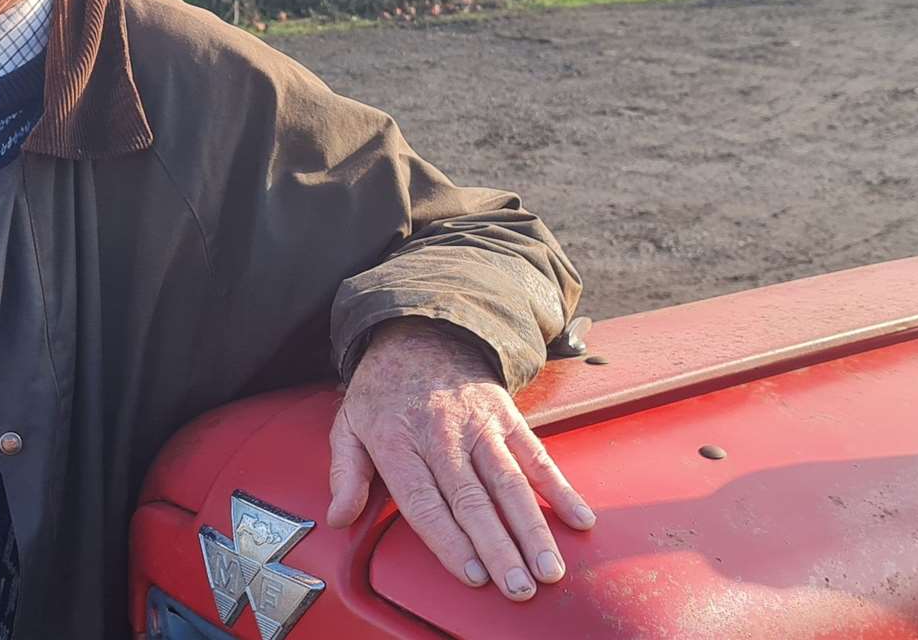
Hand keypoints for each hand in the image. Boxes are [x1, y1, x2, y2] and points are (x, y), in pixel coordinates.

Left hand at [327, 317, 595, 600]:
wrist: (421, 330)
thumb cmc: (383, 389)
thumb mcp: (349, 423)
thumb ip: (345, 472)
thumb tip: (339, 517)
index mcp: (398, 441)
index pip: (424, 500)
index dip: (449, 539)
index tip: (471, 575)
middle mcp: (442, 434)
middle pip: (472, 499)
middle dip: (498, 548)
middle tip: (518, 588)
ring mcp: (479, 425)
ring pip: (509, 482)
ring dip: (532, 528)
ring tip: (548, 569)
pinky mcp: (507, 416)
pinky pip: (536, 455)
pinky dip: (560, 487)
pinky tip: (579, 519)